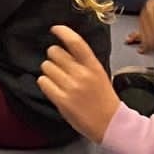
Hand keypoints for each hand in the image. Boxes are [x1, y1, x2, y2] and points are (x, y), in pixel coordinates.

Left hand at [36, 25, 119, 144]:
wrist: (111, 124)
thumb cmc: (104, 100)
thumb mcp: (99, 75)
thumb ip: (83, 62)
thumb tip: (65, 48)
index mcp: (93, 66)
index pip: (76, 42)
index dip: (63, 32)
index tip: (55, 29)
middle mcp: (82, 74)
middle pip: (54, 52)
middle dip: (54, 57)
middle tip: (60, 66)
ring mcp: (71, 87)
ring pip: (46, 66)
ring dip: (50, 71)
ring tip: (59, 80)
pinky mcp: (61, 100)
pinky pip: (43, 81)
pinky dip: (46, 83)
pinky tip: (54, 88)